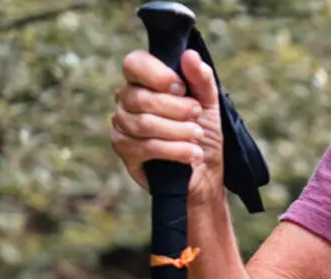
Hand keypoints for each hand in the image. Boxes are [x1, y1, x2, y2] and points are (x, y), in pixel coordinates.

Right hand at [111, 48, 224, 198]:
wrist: (205, 171)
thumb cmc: (203, 132)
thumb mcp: (209, 102)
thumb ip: (201, 78)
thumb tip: (189, 55)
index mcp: (143, 81)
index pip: (134, 63)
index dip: (157, 74)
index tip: (181, 88)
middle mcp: (126, 100)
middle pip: (140, 97)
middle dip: (177, 108)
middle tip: (196, 116)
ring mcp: (122, 125)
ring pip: (144, 123)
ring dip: (179, 131)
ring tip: (197, 136)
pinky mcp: (124, 151)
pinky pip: (145, 146)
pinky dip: (175, 150)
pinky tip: (192, 153)